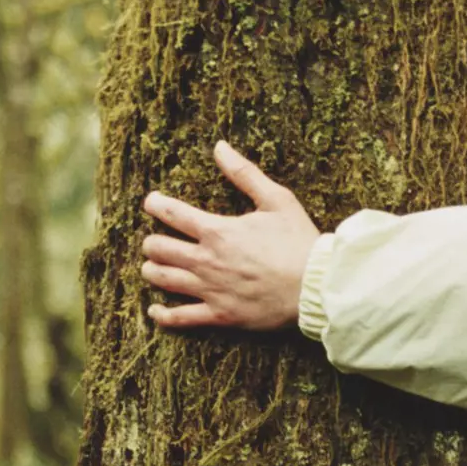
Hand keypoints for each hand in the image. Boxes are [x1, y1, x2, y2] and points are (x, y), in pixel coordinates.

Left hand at [142, 141, 321, 330]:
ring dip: (152, 271)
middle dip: (152, 243)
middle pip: (160, 249)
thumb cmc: (299, 242)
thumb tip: (220, 147)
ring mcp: (210, 290)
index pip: (172, 213)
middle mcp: (206, 260)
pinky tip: (155, 310)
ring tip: (152, 268)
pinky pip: (181, 318)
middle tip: (154, 242)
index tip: (151, 202)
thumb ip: (244, 173)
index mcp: (217, 231)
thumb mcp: (276, 199)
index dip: (156, 205)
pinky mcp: (220, 315)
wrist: (315, 287)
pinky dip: (163, 315)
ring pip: (163, 280)